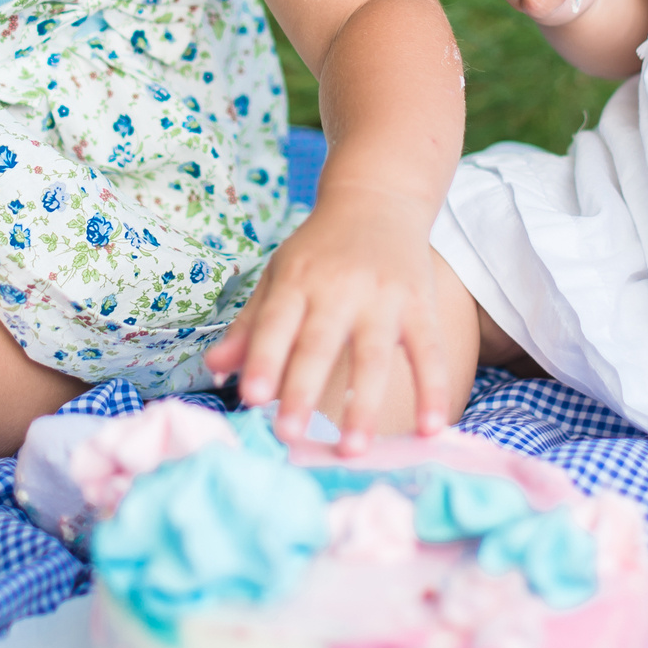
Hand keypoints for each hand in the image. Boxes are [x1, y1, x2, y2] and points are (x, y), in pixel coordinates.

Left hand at [203, 181, 452, 454]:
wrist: (378, 197)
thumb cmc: (319, 250)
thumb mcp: (278, 275)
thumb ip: (250, 326)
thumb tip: (214, 369)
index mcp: (296, 281)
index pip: (275, 324)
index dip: (264, 359)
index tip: (251, 397)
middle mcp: (338, 288)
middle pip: (319, 344)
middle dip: (304, 389)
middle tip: (290, 434)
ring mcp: (383, 296)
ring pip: (373, 355)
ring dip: (363, 404)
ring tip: (353, 449)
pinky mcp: (420, 304)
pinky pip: (429, 351)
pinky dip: (433, 389)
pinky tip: (431, 429)